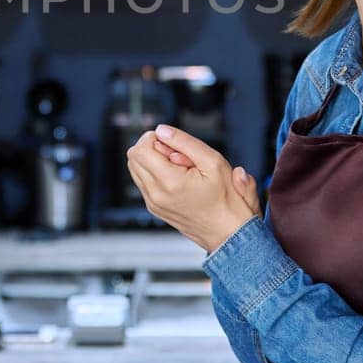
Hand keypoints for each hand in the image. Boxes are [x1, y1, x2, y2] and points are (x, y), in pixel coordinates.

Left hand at [126, 125, 254, 252]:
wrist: (228, 232)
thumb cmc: (226, 199)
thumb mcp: (213, 162)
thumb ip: (185, 142)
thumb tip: (161, 130)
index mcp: (169, 182)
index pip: (140, 150)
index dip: (154, 138)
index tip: (173, 144)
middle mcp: (156, 195)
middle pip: (133, 157)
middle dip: (152, 148)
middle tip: (177, 154)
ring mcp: (153, 204)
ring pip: (136, 169)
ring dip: (152, 160)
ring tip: (178, 167)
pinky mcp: (155, 208)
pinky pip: (143, 182)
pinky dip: (154, 173)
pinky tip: (177, 177)